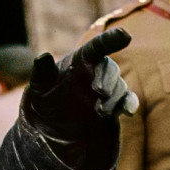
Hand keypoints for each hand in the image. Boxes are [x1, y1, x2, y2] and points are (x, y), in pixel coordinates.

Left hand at [23, 27, 138, 140]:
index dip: (110, 40)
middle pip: (110, 68)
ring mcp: (106, 91)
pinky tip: (128, 111)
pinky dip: (130, 103)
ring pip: (120, 86)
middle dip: (108, 77)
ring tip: (100, 111)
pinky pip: (128, 100)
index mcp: (80, 62)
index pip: (97, 47)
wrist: (51, 134)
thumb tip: (43, 56)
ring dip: (114, 96)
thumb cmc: (44, 104)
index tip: (124, 35)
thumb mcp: (39, 89)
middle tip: (99, 90)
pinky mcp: (114, 108)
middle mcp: (95, 74)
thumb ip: (42, 72)